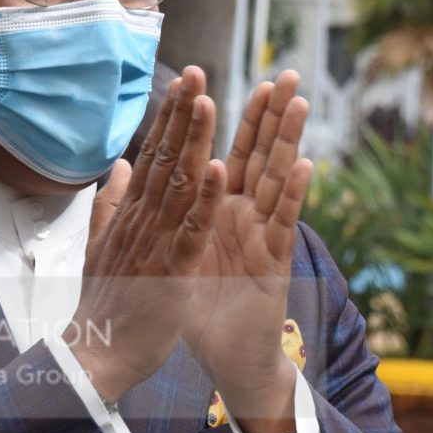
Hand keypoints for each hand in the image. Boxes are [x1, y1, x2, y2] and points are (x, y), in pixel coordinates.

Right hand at [64, 69, 223, 401]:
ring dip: (195, 141)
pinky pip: (190, 229)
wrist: (98, 353)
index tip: (186, 81)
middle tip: (197, 71)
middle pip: (165, 157)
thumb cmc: (108, 303)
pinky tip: (217, 170)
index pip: (154, 155)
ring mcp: (155, 242)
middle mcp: (141, 220)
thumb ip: (110, 202)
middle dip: (182, 113)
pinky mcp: (171, 270)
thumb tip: (119, 164)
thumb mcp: (104, 245)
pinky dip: (203, 199)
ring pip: (178, 183)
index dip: (171, 117)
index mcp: (132, 214)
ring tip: (208, 101)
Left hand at [181, 70, 315, 432]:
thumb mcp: (166, 251)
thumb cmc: (196, 307)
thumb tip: (129, 169)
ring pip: (277, 178)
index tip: (221, 80)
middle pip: (258, 155)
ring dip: (288, 141)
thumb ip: (151, 208)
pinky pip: (285, 222)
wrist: (220, 358)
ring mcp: (263, 235)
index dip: (221, 118)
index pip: (221, 152)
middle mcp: (244, 216)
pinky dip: (293, 194)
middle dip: (270, 115)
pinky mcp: (275, 261)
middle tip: (285, 74)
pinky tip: (303, 165)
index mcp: (216, 210)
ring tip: (299, 103)